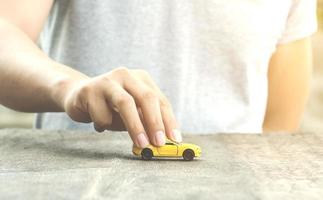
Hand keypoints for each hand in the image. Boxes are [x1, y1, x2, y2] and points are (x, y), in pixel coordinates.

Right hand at [62, 67, 181, 146]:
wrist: (78, 95)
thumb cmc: (110, 107)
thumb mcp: (132, 112)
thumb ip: (145, 121)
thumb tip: (161, 139)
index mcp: (141, 78)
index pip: (160, 100)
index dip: (168, 120)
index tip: (174, 138)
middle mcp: (126, 75)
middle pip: (146, 97)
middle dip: (155, 122)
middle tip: (159, 142)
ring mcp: (107, 80)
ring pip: (125, 103)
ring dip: (135, 127)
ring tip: (141, 144)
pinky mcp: (89, 90)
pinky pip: (102, 114)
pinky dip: (105, 125)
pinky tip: (99, 124)